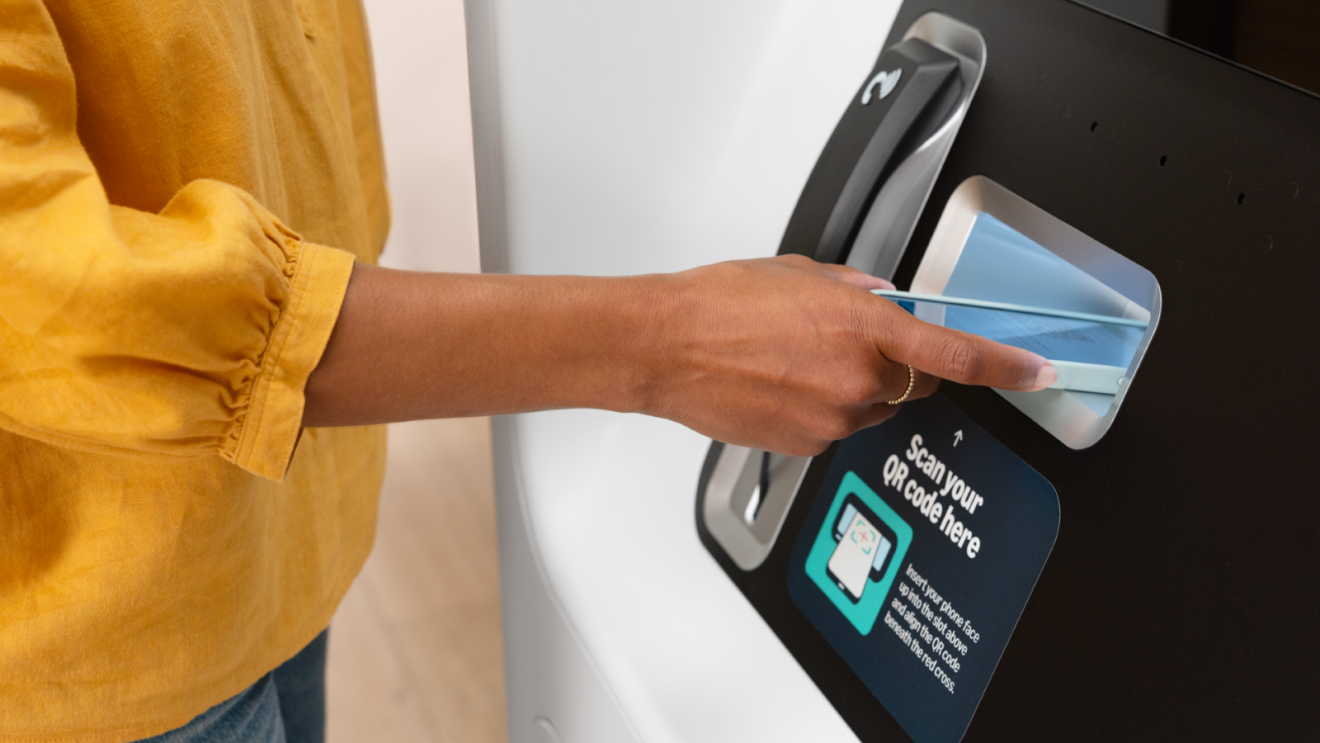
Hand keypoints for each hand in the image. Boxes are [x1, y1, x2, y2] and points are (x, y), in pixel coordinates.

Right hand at [638, 255, 1055, 455]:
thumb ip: (853, 290)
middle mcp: (857, 378)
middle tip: (843, 339)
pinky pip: (836, 425)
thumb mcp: (797, 274)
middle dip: (896, 362)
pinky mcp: (806, 443)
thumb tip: (880, 299)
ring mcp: (832, 417)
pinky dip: (821, 406)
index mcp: (864, 326)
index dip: (1007, 367)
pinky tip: (780, 382)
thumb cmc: (718, 304)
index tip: (1036, 372)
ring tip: (795, 359)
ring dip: (854, 385)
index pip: (959, 354)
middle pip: (913, 381)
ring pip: (872, 406)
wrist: (665, 347)